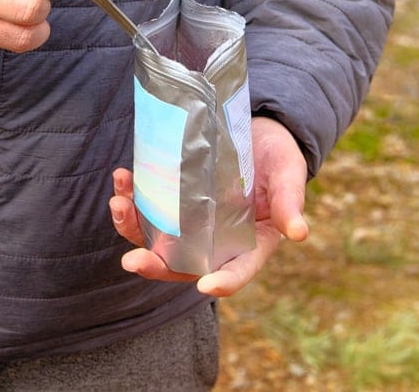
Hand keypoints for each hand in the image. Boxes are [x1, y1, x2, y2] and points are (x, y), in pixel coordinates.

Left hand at [109, 116, 308, 296]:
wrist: (256, 132)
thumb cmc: (278, 157)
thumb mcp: (289, 174)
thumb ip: (290, 201)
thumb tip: (299, 233)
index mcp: (248, 243)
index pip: (236, 270)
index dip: (223, 282)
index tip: (205, 286)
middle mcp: (213, 239)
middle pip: (182, 263)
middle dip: (154, 265)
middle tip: (132, 260)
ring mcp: (189, 221)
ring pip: (155, 237)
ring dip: (131, 227)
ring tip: (119, 204)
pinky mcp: (171, 199)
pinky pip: (146, 207)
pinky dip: (130, 197)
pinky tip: (122, 178)